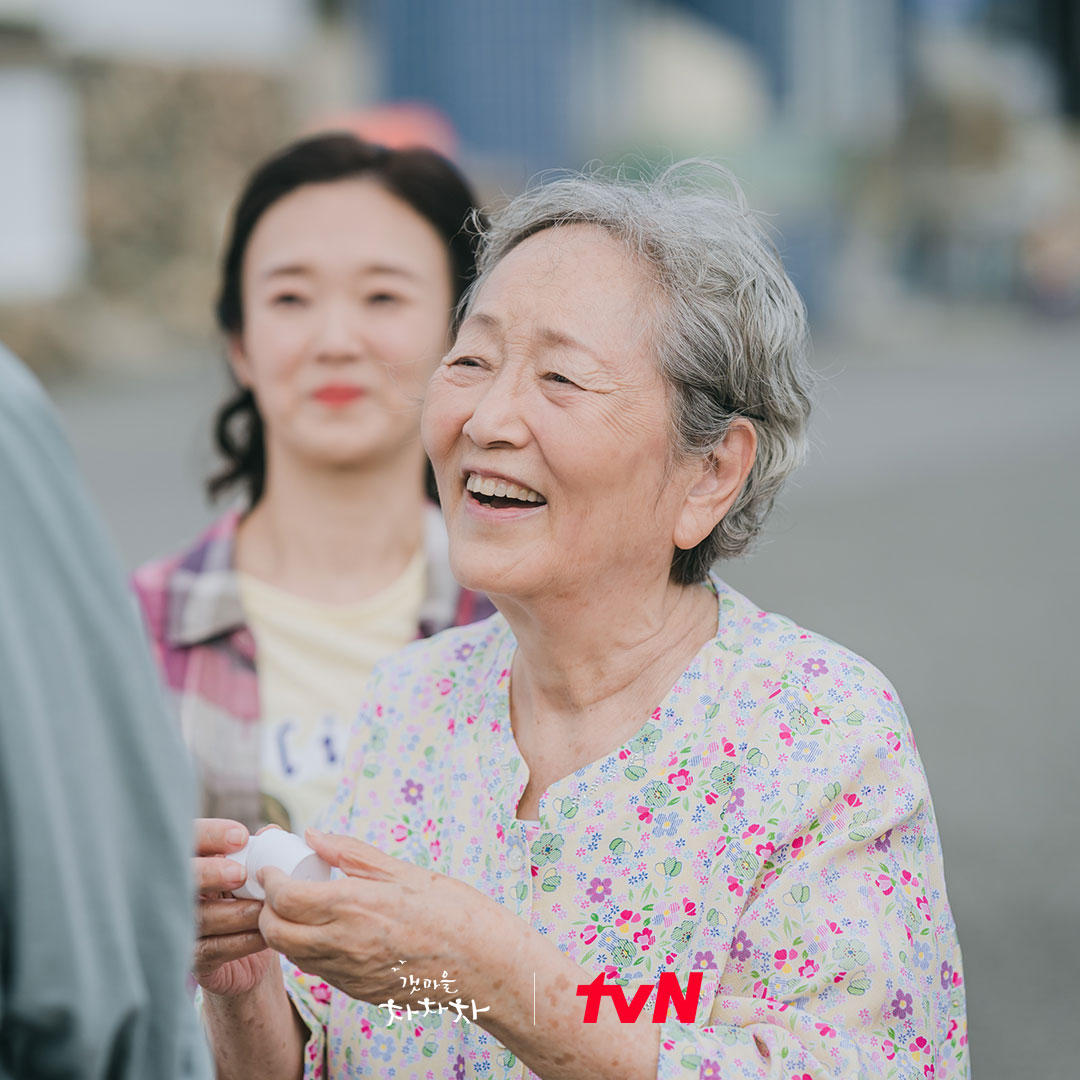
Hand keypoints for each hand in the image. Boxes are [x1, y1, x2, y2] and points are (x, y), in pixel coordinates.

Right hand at [192, 818, 275, 996]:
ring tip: (262, 908)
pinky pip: (214, 948)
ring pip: (200, 917)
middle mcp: (181, 892)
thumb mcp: (256, 874)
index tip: (241, 837)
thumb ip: (262, 850)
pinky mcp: (195, 958)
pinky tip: (263, 934)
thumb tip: (271, 832)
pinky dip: (242, 940)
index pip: (190, 840)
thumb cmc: (252, 903)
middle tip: (240, 874)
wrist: (251, 958)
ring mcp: (183, 927)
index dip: (210, 835)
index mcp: (196, 862)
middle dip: (210, 873)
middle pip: (182, 878)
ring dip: (235, 912)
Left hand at [258, 829, 495, 1005]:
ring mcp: (350, 974)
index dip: (270, 881)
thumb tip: (312, 835)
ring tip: (306, 907)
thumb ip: (351, 854)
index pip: (285, 899)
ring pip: (294, 956)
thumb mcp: (403, 870)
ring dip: (287, 932)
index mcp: (355, 907)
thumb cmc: (451, 910)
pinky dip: (313, 949)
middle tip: (279, 889)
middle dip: (267, 910)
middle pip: (276, 934)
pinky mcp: (359, 991)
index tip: (272, 868)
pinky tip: (334, 930)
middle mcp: (344, 945)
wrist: (483, 964)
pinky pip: (321, 970)